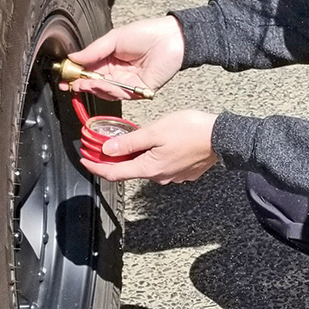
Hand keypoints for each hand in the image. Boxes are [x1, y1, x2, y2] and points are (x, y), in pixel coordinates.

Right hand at [66, 16, 184, 100]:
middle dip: (80, 84)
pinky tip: (101, 83)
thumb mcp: (114, 38)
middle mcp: (117, 73)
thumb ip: (93, 51)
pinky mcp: (137, 91)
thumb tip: (73, 58)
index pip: (88, 69)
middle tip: (69, 83)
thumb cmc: (146, 34)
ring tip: (84, 82)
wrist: (170, 39)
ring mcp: (126, 84)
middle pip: (94, 83)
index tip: (64, 75)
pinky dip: (108, 90)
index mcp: (109, 59)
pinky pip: (119, 95)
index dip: (76, 73)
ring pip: (104, 91)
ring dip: (93, 88)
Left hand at [81, 110, 218, 183]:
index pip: (114, 173)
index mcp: (149, 168)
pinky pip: (163, 166)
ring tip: (139, 139)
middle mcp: (159, 177)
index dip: (96, 167)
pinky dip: (155, 156)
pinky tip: (161, 143)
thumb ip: (129, 142)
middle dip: (117, 158)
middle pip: (130, 170)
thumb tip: (108, 150)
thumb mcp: (154, 131)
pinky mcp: (184, 172)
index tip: (85, 161)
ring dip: (139, 155)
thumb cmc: (191, 130)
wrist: (223, 137)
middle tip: (109, 143)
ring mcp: (173, 176)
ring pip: (147, 167)